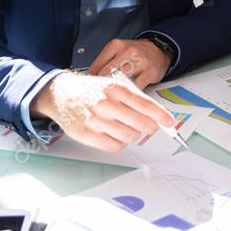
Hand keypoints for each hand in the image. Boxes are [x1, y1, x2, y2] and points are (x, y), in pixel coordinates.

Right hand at [31, 72, 174, 151]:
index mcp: (115, 88)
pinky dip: (119, 142)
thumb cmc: (90, 89)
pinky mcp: (87, 135)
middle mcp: (105, 104)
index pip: (145, 104)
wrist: (60, 94)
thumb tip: (156, 114)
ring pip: (129, 136)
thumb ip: (133, 97)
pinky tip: (114, 133)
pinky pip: (115, 146)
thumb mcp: (112, 84)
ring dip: (131, 134)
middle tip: (147, 125)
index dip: (160, 115)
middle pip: (140, 124)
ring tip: (123, 126)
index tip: (170, 121)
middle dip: (148, 126)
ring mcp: (95, 120)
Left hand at [88, 38, 171, 88]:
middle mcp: (128, 51)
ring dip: (116, 89)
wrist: (158, 50)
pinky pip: (137, 86)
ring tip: (113, 96)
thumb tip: (90, 79)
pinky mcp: (150, 72)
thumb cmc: (134, 54)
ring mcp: (140, 61)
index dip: (92, 79)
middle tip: (99, 95)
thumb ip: (104, 63)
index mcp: (116, 45)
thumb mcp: (118, 51)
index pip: (97, 65)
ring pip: (122, 79)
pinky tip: (127, 95)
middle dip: (102, 86)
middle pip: (107, 73)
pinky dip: (131, 93)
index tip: (90, 88)